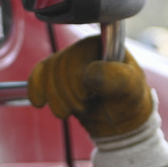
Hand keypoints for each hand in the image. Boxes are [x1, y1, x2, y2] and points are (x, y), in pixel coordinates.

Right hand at [28, 35, 152, 137]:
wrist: (121, 121)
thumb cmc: (130, 100)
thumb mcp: (131, 89)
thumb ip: (115, 78)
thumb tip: (89, 73)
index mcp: (103, 45)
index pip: (77, 54)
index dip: (76, 77)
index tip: (87, 95)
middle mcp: (84, 50)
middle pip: (60, 65)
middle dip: (68, 92)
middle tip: (84, 106)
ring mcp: (70, 63)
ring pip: (48, 72)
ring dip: (56, 97)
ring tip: (72, 111)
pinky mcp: (58, 77)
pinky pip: (38, 75)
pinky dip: (36, 89)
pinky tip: (39, 102)